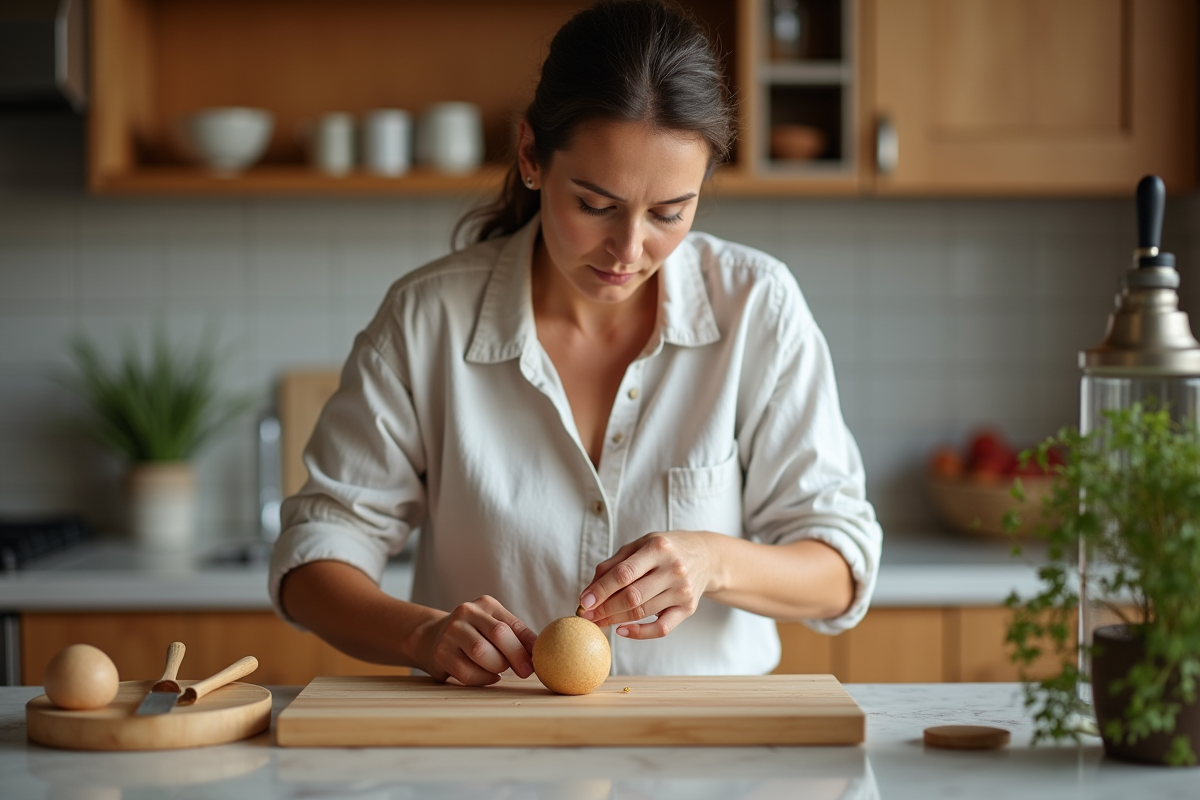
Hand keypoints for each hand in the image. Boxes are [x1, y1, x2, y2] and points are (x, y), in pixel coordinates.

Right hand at [411, 595, 537, 685]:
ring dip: (496, 667)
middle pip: (498, 634)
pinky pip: (467, 672)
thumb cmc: (473, 635)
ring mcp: (451, 631)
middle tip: (525, 672)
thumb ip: (516, 636)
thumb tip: (541, 652)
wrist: (430, 637)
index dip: (528, 645)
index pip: (512, 624)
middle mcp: (466, 612)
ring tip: (498, 670)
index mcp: (486, 604)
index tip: (537, 662)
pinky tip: (488, 676)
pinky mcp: (441, 653)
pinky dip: (482, 679)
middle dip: (515, 656)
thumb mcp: (493, 627)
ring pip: (482, 652)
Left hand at [577, 532, 720, 638]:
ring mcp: (682, 591)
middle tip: (586, 616)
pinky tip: (622, 630)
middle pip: (632, 596)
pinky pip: (661, 629)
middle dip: (604, 609)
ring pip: (642, 612)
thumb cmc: (665, 550)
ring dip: (615, 620)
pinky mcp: (688, 609)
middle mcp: (673, 569)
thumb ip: (614, 565)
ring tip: (598, 622)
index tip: (584, 601)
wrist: (706, 556)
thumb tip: (589, 591)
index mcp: (658, 548)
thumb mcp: (640, 545)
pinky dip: (639, 633)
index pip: (624, 573)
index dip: (601, 589)